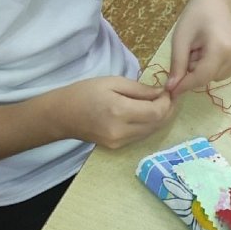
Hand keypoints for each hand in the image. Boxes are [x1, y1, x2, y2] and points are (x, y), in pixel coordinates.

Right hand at [57, 76, 177, 149]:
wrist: (60, 115)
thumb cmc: (83, 92)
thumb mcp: (111, 82)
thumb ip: (138, 89)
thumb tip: (161, 93)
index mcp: (119, 111)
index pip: (156, 112)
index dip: (167, 102)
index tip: (168, 91)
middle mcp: (121, 131)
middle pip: (157, 124)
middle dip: (168, 110)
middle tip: (170, 97)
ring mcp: (119, 142)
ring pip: (151, 131)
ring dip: (159, 118)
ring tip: (159, 103)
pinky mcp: (116, 147)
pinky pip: (140, 136)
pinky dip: (148, 125)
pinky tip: (146, 113)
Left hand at [163, 0, 230, 97]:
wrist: (215, 1)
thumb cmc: (195, 16)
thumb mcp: (180, 39)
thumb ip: (177, 65)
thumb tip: (172, 88)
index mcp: (222, 49)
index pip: (201, 77)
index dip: (184, 85)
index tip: (169, 91)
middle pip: (206, 79)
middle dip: (191, 71)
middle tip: (189, 50)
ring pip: (212, 78)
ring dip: (199, 69)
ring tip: (198, 48)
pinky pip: (218, 73)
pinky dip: (208, 67)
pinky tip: (206, 51)